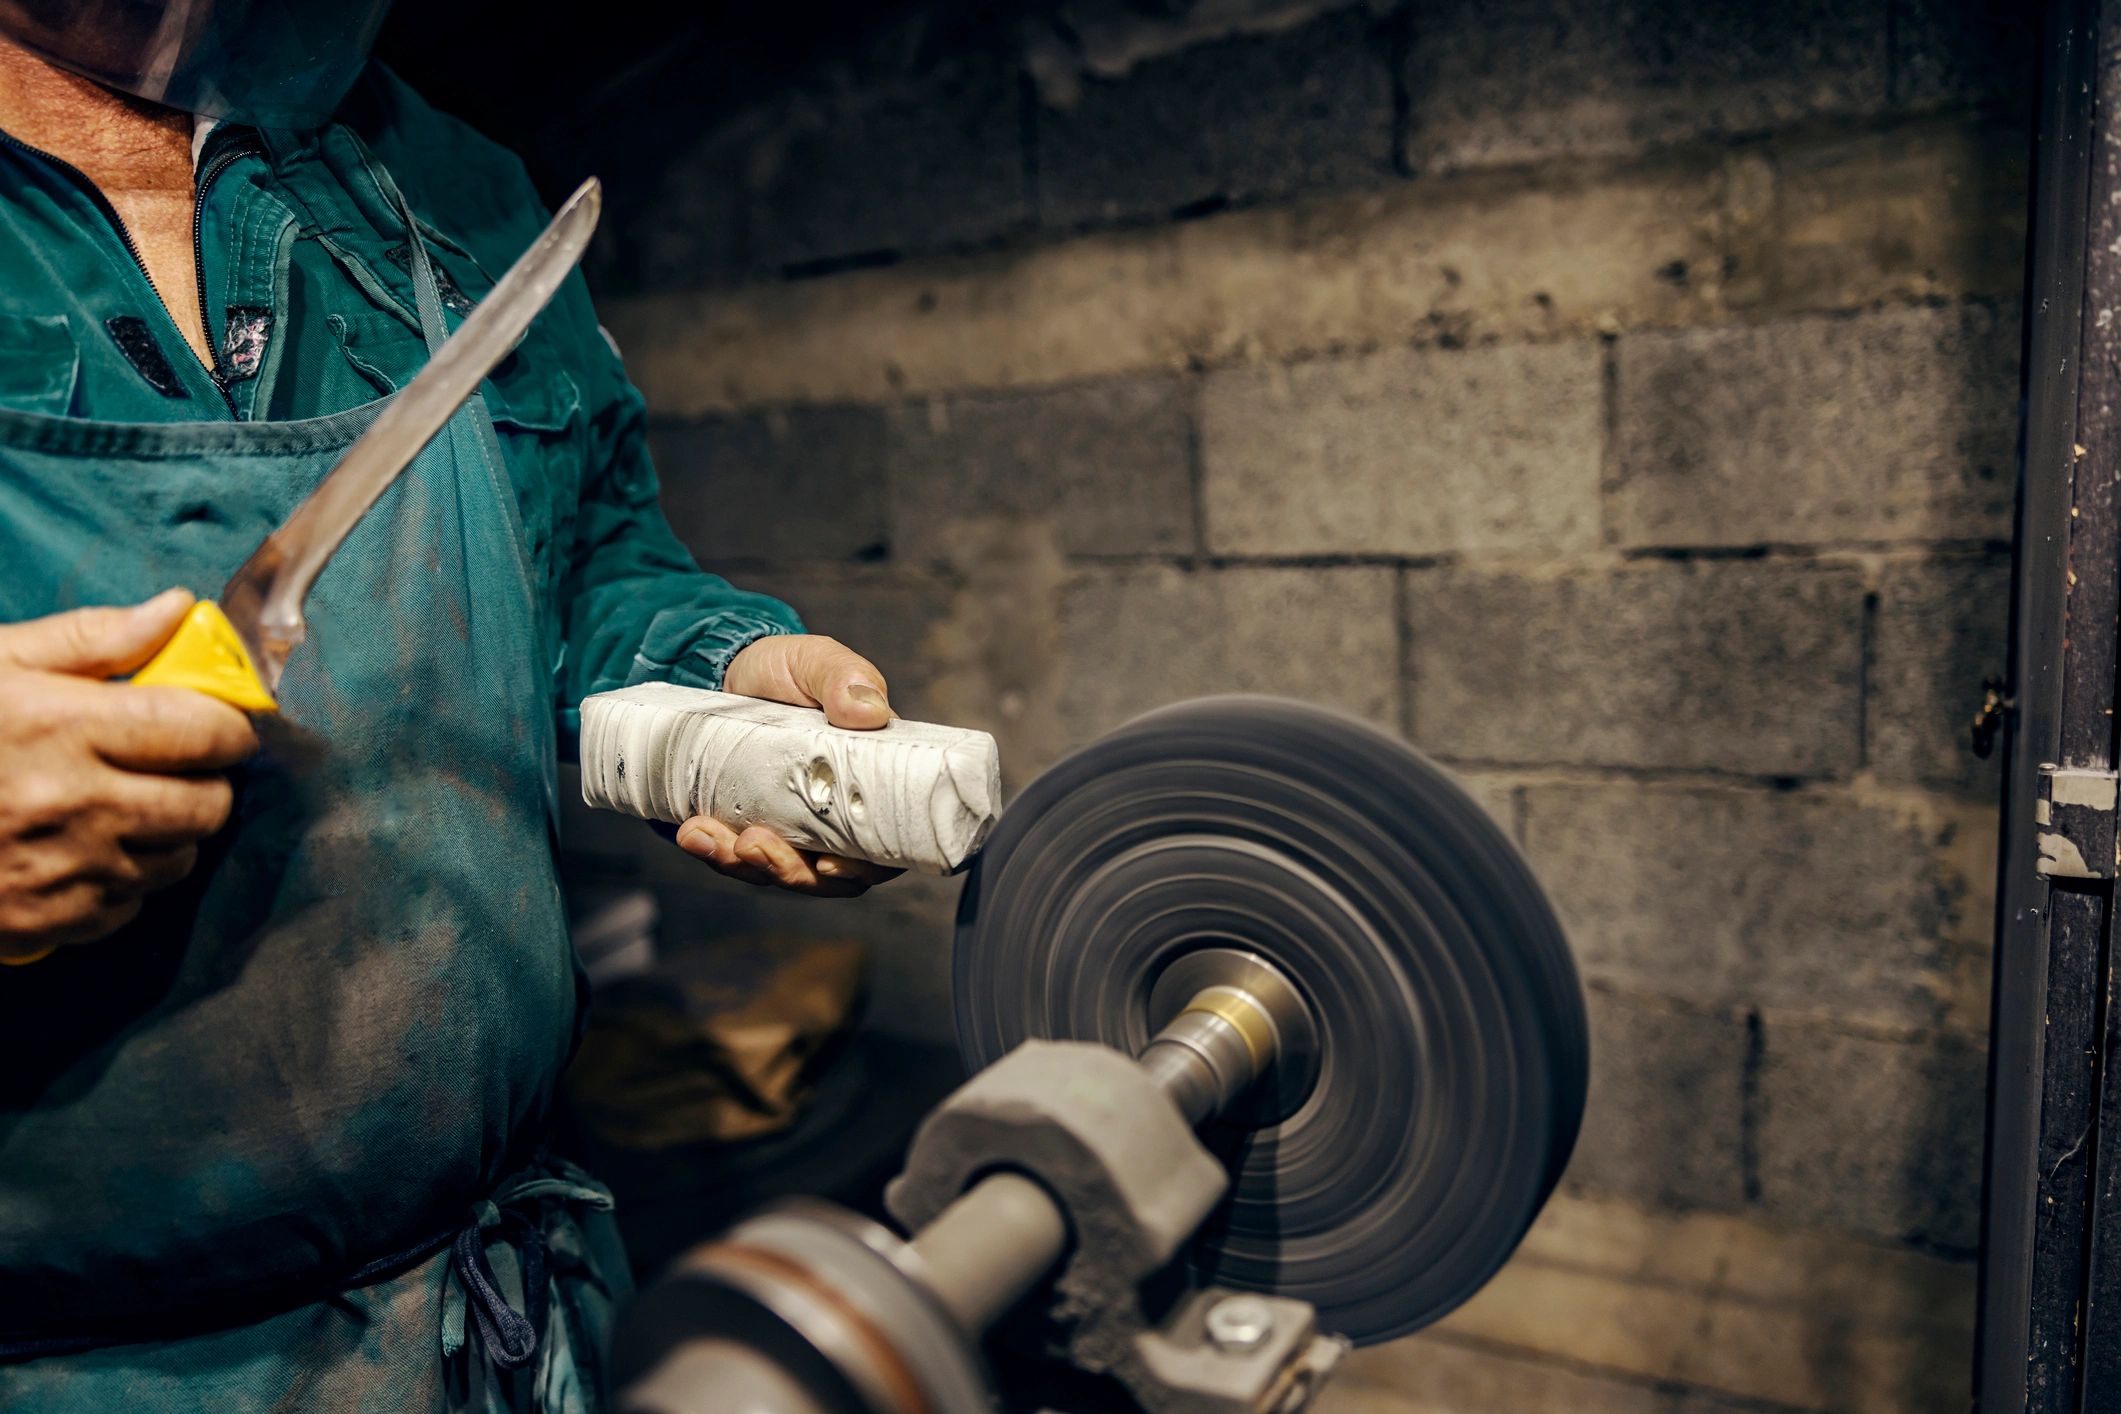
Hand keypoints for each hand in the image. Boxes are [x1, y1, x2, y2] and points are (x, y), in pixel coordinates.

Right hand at [0, 590, 258, 961]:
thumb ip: (94, 638)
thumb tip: (177, 610)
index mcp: (62, 727)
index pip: (205, 733)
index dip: (227, 728)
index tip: (217, 725)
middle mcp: (70, 804)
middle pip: (207, 806)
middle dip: (206, 783)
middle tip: (175, 767)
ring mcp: (57, 871)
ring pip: (176, 861)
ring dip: (167, 834)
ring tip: (123, 806)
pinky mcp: (40, 922)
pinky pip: (127, 907)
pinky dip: (120, 880)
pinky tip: (83, 849)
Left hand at [674, 634, 903, 896]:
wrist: (726, 668)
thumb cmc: (786, 668)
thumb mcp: (817, 662)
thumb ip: (846, 678)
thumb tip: (870, 710)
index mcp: (869, 784)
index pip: (883, 847)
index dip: (863, 869)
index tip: (829, 865)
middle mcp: (833, 816)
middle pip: (828, 875)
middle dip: (790, 873)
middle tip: (755, 843)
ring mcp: (789, 827)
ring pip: (777, 872)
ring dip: (744, 865)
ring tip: (708, 833)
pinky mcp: (745, 827)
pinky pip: (734, 858)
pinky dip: (712, 851)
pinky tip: (692, 832)